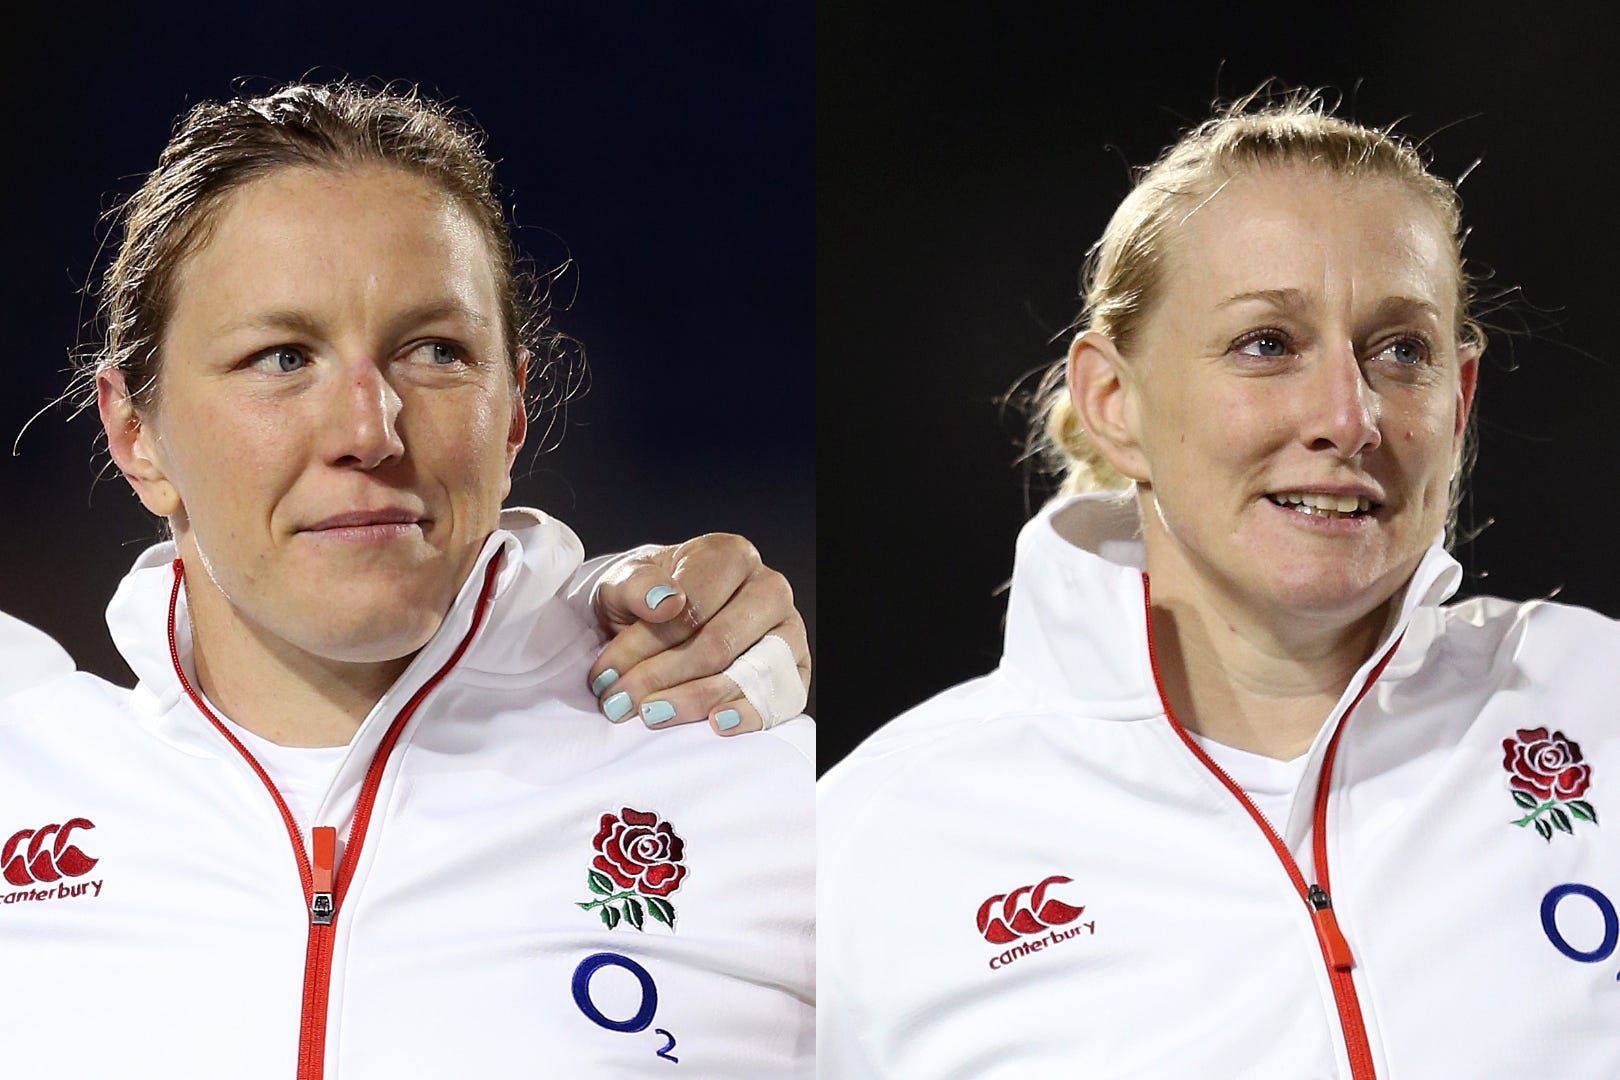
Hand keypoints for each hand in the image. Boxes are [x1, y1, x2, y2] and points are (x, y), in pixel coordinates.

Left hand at [587, 533, 809, 735]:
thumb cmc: (647, 600)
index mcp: (730, 555)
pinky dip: (748, 715)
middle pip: (720, 643)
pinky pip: (782, 698)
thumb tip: (664, 602)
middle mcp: (768, 588)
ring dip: (696, 700)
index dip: (644, 644)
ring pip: (749, 674)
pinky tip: (716, 724)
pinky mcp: (796, 670)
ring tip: (652, 715)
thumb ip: (636, 585)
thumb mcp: (624, 584)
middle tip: (620, 701)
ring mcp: (788, 630)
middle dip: (663, 677)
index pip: (692, 606)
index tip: (606, 672)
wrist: (667, 619)